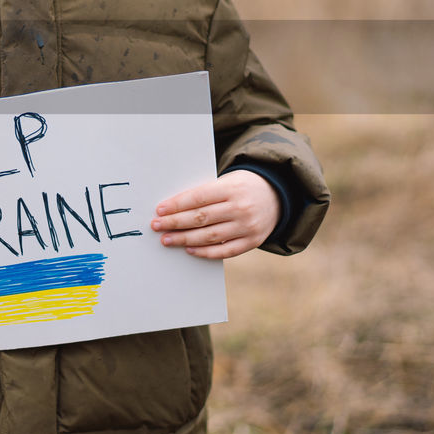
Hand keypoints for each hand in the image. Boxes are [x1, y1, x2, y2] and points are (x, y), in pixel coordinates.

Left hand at [151, 170, 278, 259]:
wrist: (277, 195)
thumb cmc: (242, 186)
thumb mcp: (227, 181)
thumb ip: (205, 194)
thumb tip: (173, 208)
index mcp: (232, 188)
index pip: (198, 197)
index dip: (177, 205)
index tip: (160, 210)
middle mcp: (241, 207)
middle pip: (201, 218)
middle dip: (175, 223)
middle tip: (156, 226)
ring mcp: (248, 226)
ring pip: (210, 236)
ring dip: (185, 239)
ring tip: (166, 239)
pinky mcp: (252, 241)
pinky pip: (225, 250)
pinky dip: (206, 252)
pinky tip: (189, 250)